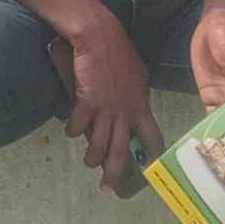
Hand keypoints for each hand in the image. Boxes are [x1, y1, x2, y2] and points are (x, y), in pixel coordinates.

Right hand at [58, 11, 163, 193]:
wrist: (100, 37)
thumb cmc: (120, 54)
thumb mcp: (138, 79)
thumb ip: (136, 100)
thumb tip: (133, 115)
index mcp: (141, 107)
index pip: (153, 138)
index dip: (152, 156)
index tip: (150, 170)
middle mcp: (125, 113)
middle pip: (122, 152)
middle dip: (115, 173)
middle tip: (108, 186)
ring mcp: (105, 110)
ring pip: (98, 146)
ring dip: (92, 157)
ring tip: (89, 161)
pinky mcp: (86, 103)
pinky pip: (78, 128)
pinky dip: (73, 132)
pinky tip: (71, 132)